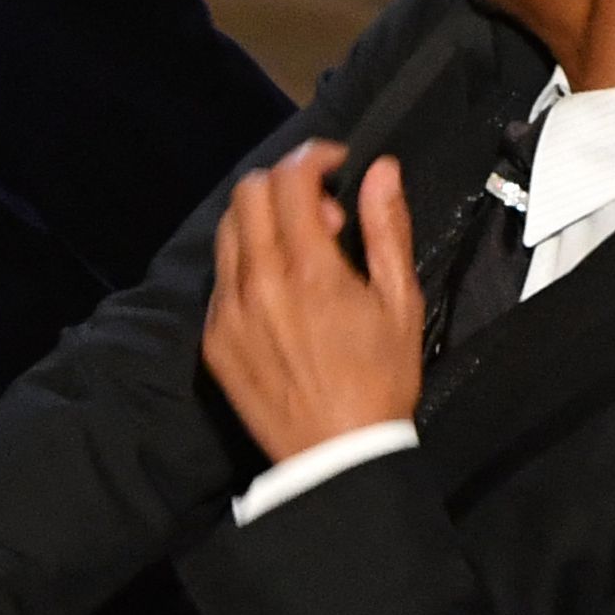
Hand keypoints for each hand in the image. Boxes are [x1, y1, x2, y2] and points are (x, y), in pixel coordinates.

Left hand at [203, 141, 422, 460]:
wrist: (337, 457)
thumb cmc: (381, 380)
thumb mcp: (400, 302)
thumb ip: (387, 228)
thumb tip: (381, 170)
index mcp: (310, 271)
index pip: (290, 179)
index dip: (313, 158)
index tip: (336, 166)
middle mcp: (259, 283)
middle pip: (248, 193)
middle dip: (286, 184)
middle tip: (324, 215)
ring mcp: (228, 312)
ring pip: (227, 231)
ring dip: (261, 220)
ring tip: (301, 251)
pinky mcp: (213, 340)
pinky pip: (220, 279)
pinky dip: (247, 264)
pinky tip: (279, 292)